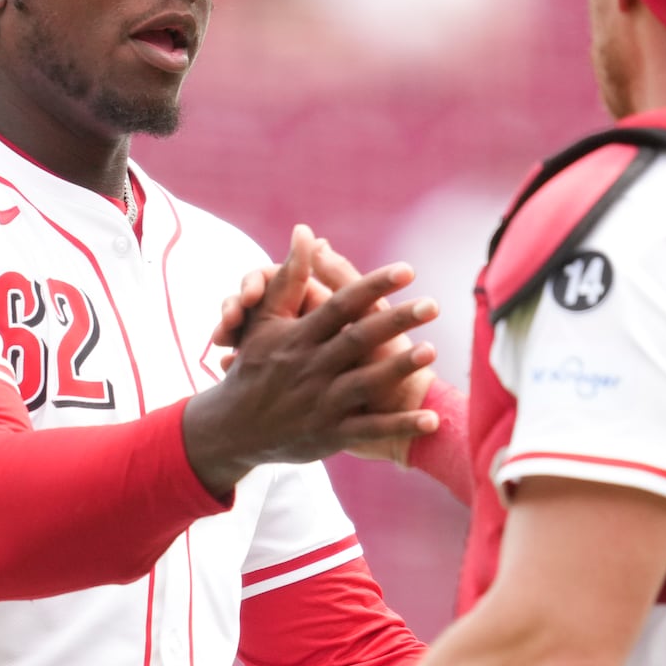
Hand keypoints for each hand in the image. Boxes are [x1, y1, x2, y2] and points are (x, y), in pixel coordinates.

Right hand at [183, 225, 439, 495]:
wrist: (232, 430)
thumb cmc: (255, 365)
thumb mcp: (265, 321)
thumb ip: (290, 277)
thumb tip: (305, 230)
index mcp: (299, 336)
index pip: (340, 305)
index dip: (372, 286)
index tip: (407, 270)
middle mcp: (311, 367)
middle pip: (358, 339)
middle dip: (396, 322)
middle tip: (433, 305)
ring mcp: (321, 403)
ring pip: (364, 384)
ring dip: (398, 369)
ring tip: (432, 351)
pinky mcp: (330, 435)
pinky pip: (369, 431)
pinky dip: (399, 428)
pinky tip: (432, 421)